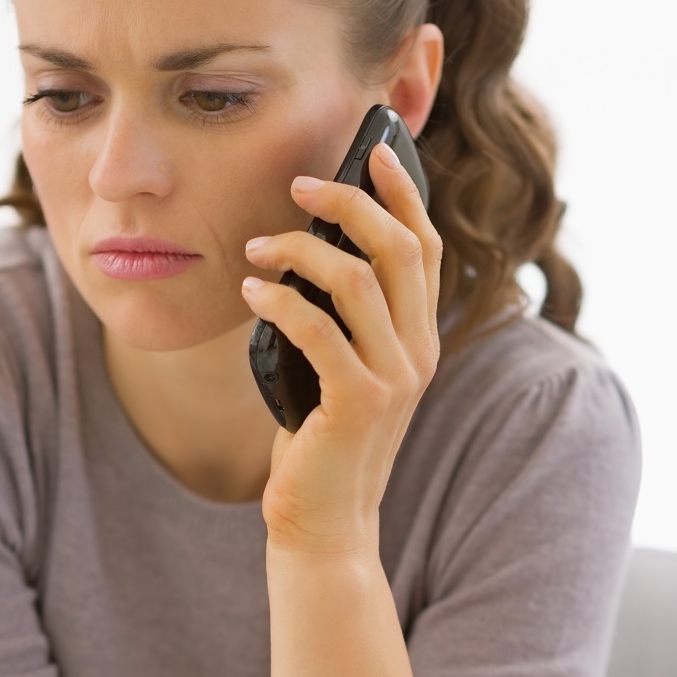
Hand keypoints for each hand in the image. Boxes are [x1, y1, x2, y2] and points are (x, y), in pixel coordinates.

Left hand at [241, 141, 442, 556]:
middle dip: (350, 201)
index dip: (405, 193)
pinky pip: (317, 327)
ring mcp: (394, 378)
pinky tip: (250, 291)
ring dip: (300, 249)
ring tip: (256, 248)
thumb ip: (342, 321)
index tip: (375, 151)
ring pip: (357, 278)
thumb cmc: (320, 445)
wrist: (323, 525)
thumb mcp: (338, 371)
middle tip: (299, 183)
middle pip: (400, 247)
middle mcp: (418, 353)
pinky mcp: (358, 402)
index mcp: (420, 339)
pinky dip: (279, 300)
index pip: (426, 248)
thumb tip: (307, 252)